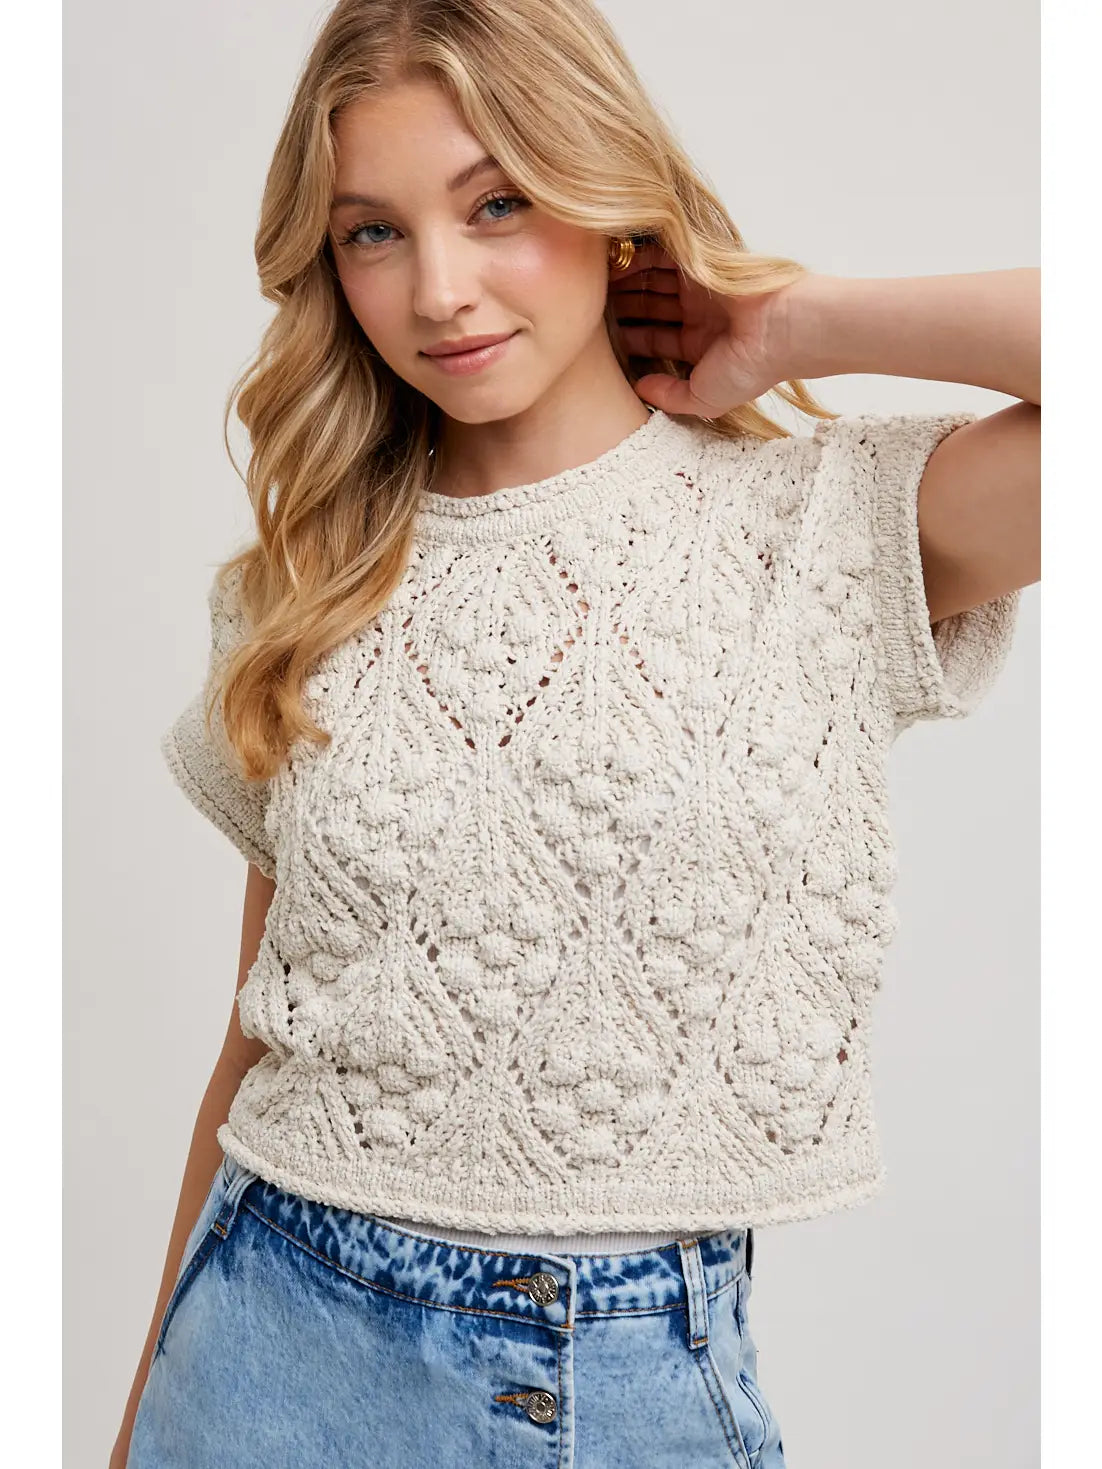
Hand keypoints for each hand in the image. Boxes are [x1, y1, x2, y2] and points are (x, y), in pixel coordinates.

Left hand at [607, 241, 805, 417]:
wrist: (780, 330)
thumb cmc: (750, 368)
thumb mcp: (704, 399)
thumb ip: (670, 397)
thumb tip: (639, 390)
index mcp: (700, 344)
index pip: (655, 337)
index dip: (629, 338)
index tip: (602, 339)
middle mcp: (698, 313)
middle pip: (650, 306)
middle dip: (623, 306)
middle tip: (591, 307)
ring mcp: (698, 287)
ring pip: (651, 280)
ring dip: (625, 283)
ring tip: (594, 286)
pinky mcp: (699, 263)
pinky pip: (660, 255)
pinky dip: (636, 258)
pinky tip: (612, 266)